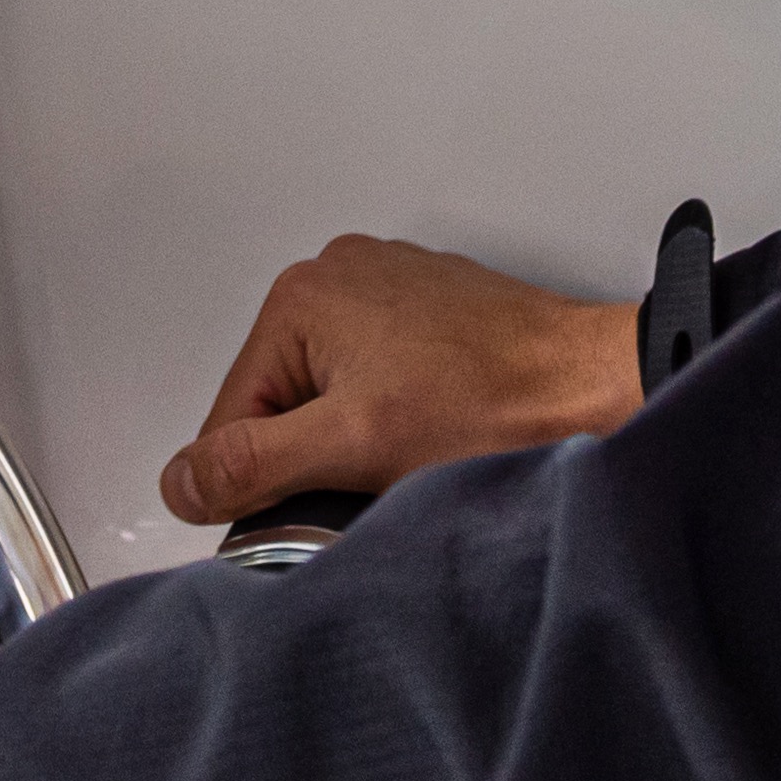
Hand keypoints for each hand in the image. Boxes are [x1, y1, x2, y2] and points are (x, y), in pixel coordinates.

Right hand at [155, 233, 640, 525]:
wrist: (597, 386)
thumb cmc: (499, 403)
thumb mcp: (353, 448)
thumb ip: (252, 465)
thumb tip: (183, 481)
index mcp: (301, 297)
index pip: (232, 416)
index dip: (264, 481)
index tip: (312, 504)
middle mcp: (338, 275)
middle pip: (280, 401)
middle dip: (317, 454)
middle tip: (376, 477)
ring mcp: (386, 287)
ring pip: (331, 392)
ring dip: (358, 436)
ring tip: (415, 452)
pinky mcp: (428, 309)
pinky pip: (378, 375)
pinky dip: (396, 413)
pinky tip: (437, 431)